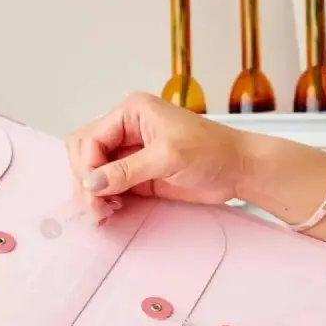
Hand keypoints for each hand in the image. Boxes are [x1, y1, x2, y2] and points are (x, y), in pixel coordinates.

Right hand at [67, 92, 248, 222]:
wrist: (240, 169)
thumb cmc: (213, 151)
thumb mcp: (168, 156)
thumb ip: (127, 170)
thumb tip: (91, 183)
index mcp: (132, 112)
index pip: (90, 138)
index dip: (88, 166)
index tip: (94, 191)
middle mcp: (127, 129)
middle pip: (86, 153)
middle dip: (85, 180)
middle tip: (95, 208)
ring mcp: (132, 153)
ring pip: (95, 172)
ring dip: (93, 193)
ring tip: (102, 214)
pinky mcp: (139, 175)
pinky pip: (111, 186)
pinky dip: (105, 199)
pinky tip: (110, 212)